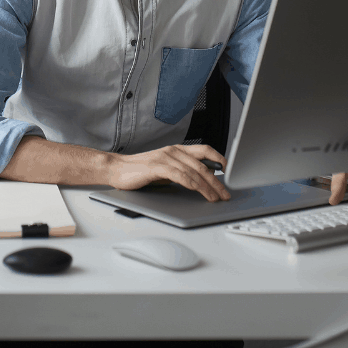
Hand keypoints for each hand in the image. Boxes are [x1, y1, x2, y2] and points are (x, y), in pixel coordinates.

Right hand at [105, 144, 230, 201]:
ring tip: (215, 198)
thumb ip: (181, 171)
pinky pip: (180, 175)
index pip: (204, 150)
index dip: (219, 158)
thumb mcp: (165, 169)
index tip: (230, 170)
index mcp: (177, 150)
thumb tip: (200, 181)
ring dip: (207, 186)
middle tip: (225, 194)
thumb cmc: (140, 171)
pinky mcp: (157, 166)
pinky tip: (199, 191)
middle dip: (217, 182)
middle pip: (203, 165)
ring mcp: (165, 157)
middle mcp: (173, 151)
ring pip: (194, 171)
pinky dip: (192, 184)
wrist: (117, 169)